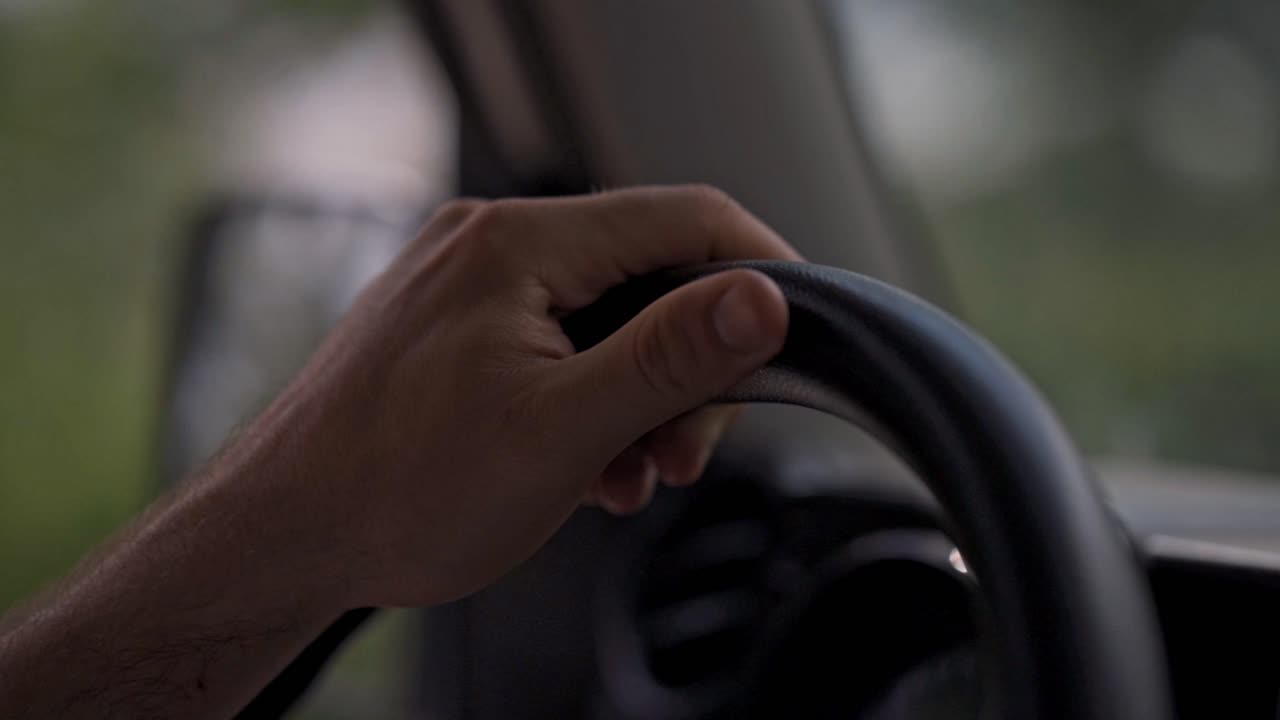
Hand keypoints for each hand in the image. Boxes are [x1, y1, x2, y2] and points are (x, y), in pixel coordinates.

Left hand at [254, 185, 797, 607]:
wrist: (283, 537)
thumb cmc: (398, 488)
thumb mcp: (561, 430)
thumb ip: (668, 358)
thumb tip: (761, 301)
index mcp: (518, 244)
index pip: (685, 217)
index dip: (758, 270)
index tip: (794, 337)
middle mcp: (491, 245)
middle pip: (649, 272)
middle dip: (689, 363)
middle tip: (688, 448)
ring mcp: (469, 285)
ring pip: (608, 316)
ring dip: (643, 394)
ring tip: (632, 472)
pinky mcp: (457, 329)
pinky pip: (559, 344)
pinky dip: (593, 401)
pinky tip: (590, 467)